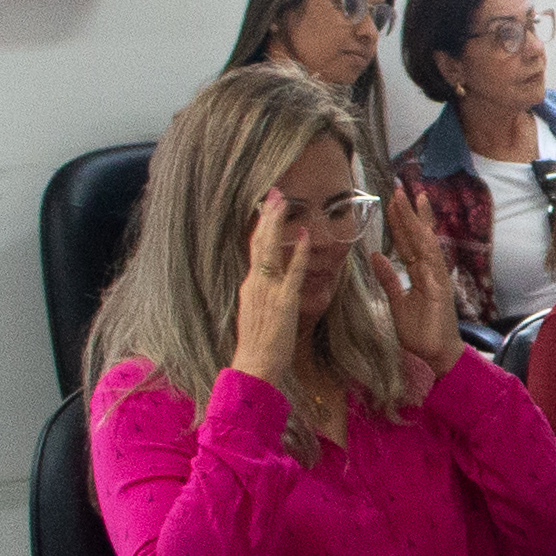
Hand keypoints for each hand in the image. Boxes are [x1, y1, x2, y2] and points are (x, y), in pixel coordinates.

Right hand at [229, 204, 309, 384]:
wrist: (254, 365)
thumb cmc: (258, 343)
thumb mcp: (255, 312)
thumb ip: (261, 294)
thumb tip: (265, 281)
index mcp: (250, 284)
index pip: (254, 248)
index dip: (261, 225)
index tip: (266, 205)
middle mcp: (256, 282)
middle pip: (259, 241)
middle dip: (268, 215)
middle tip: (275, 191)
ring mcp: (269, 290)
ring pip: (272, 249)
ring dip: (278, 223)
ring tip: (284, 201)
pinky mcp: (284, 301)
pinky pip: (293, 272)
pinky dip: (300, 252)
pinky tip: (305, 235)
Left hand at [379, 191, 465, 374]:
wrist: (437, 354)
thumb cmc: (420, 331)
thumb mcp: (397, 302)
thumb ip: (388, 279)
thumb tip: (376, 255)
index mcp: (420, 273)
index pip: (409, 242)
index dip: (402, 222)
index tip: (394, 201)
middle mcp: (431, 271)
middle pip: (419, 236)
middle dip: (409, 213)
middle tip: (400, 188)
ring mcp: (437, 278)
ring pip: (426, 243)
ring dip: (417, 221)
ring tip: (409, 200)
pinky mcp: (440, 289)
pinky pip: (431, 264)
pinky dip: (424, 247)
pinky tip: (417, 233)